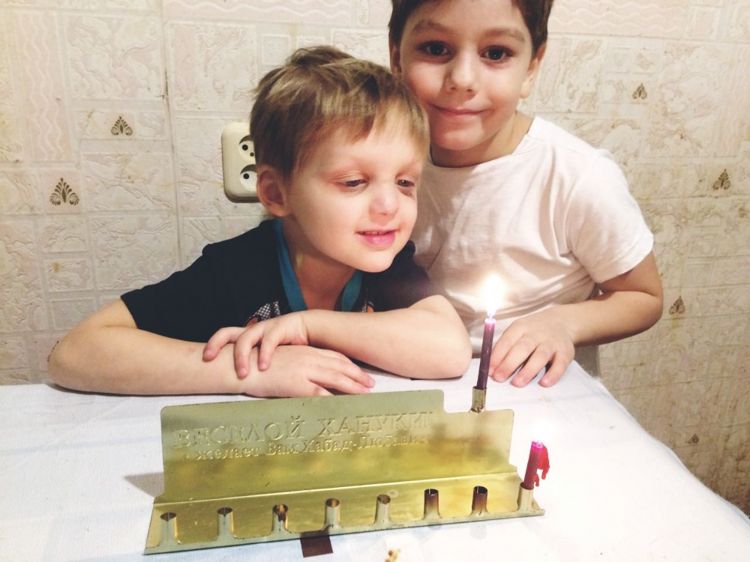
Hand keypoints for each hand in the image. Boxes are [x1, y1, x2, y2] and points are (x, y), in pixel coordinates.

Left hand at [203, 313, 309, 377]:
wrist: (313, 330)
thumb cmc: (290, 348)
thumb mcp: (268, 358)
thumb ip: (255, 367)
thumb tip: (237, 384)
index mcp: (247, 336)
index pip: (224, 337)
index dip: (212, 345)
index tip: (203, 360)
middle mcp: (253, 331)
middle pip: (227, 332)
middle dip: (216, 343)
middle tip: (208, 359)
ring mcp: (266, 328)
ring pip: (246, 338)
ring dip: (241, 356)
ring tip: (242, 374)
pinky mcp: (281, 327)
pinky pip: (269, 340)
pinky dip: (265, 354)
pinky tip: (264, 367)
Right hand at [240, 345, 374, 396]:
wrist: (239, 366)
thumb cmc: (258, 364)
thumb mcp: (282, 359)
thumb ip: (298, 363)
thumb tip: (309, 374)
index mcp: (305, 351)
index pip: (334, 357)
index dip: (350, 366)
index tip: (362, 373)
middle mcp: (307, 359)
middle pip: (339, 367)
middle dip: (357, 376)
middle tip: (372, 384)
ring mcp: (302, 371)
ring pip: (334, 379)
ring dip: (352, 387)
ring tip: (365, 394)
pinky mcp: (295, 384)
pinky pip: (318, 393)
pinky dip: (333, 399)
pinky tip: (343, 405)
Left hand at [489, 310, 574, 386]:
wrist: (562, 322)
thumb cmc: (533, 332)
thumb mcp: (518, 331)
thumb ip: (505, 347)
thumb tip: (490, 368)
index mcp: (521, 327)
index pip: (507, 341)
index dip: (497, 356)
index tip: (489, 370)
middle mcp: (536, 334)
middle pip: (522, 348)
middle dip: (509, 363)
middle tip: (499, 378)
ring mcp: (552, 343)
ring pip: (540, 356)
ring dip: (528, 370)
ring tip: (518, 383)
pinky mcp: (565, 352)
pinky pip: (560, 364)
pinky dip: (553, 374)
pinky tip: (544, 383)